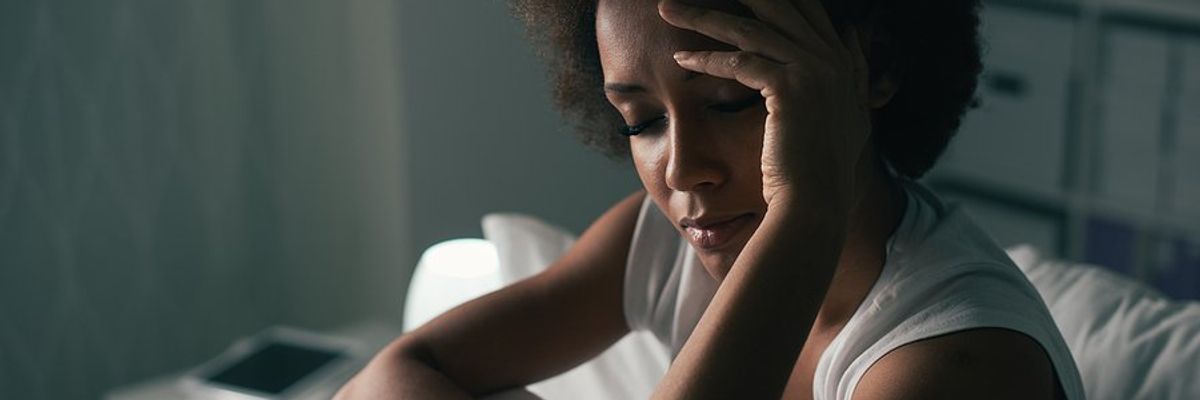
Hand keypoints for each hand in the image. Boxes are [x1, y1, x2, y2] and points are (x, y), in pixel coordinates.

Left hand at [658, 0, 872, 216]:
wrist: (816, 202)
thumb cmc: (819, 170)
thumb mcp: (848, 114)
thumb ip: (852, 71)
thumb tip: (852, 34)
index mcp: (844, 62)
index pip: (806, 9)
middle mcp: (833, 59)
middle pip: (779, 6)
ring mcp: (815, 70)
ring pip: (750, 29)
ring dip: (702, 16)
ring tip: (668, 10)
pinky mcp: (791, 88)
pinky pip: (739, 63)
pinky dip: (706, 59)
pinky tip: (681, 58)